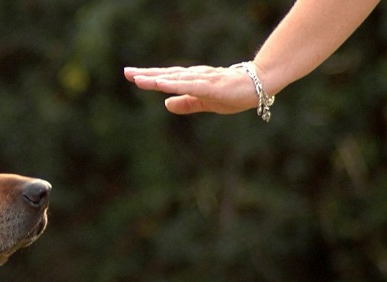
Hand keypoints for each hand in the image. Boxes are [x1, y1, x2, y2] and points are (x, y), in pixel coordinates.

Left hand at [123, 65, 260, 115]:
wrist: (260, 85)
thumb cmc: (233, 92)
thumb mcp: (205, 102)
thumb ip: (185, 103)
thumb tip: (165, 105)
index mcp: (192, 81)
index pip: (166, 78)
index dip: (149, 77)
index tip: (131, 75)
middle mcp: (195, 77)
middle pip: (167, 75)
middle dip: (146, 74)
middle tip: (126, 72)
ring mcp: (203, 80)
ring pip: (175, 79)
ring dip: (157, 79)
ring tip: (139, 79)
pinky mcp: (211, 87)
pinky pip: (190, 86)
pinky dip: (175, 85)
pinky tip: (162, 85)